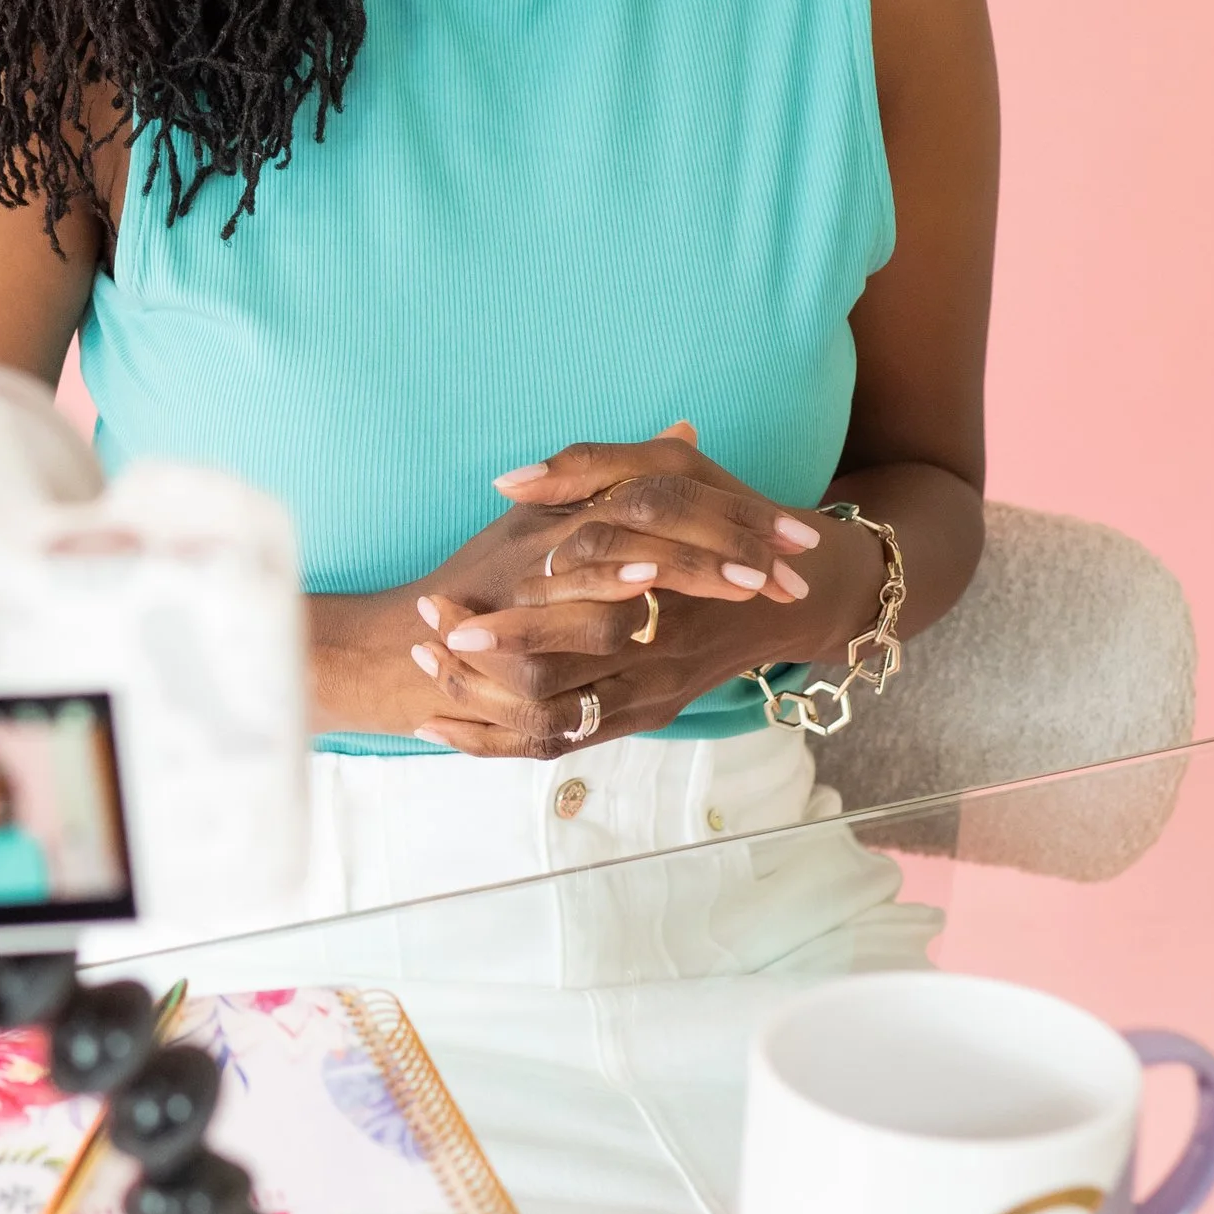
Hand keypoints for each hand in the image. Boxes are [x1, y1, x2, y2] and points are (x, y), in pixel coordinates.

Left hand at [399, 425, 865, 761]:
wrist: (792, 593)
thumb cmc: (726, 516)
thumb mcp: (673, 475)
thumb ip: (592, 468)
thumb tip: (508, 479)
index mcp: (663, 586)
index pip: (570, 615)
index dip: (503, 617)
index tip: (438, 603)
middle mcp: (657, 650)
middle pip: (554, 680)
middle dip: (476, 668)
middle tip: (420, 643)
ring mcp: (651, 692)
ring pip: (553, 721)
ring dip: (480, 709)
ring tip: (422, 687)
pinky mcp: (644, 717)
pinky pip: (562, 745)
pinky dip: (496, 743)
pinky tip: (440, 730)